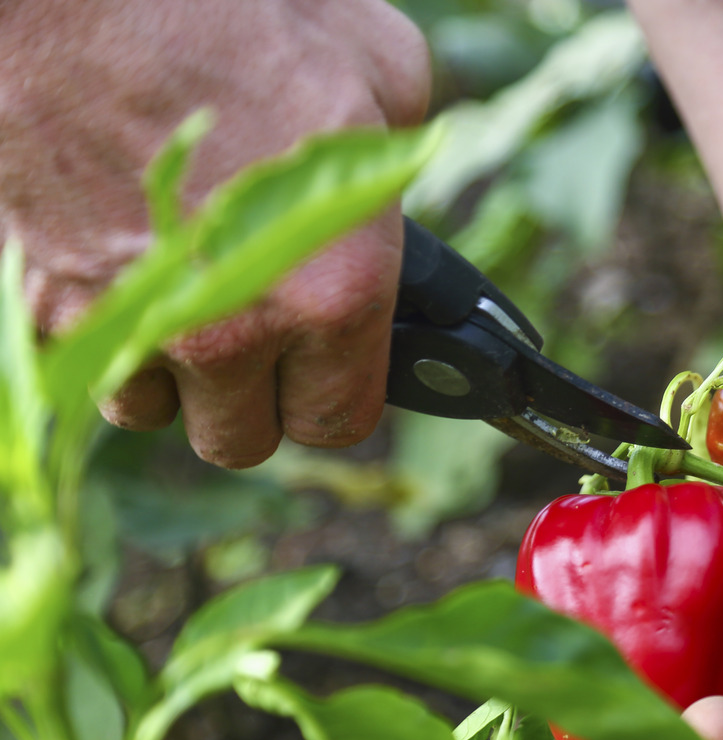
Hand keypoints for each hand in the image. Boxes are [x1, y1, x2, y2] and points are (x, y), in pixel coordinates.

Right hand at [0, 0, 430, 467]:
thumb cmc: (233, 17)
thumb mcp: (379, 71)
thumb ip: (399, 168)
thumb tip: (400, 204)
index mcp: (334, 290)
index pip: (341, 419)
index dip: (336, 392)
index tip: (329, 364)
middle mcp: (234, 330)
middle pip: (242, 436)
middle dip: (253, 393)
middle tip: (258, 326)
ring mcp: (132, 326)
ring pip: (154, 410)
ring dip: (171, 370)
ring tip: (186, 288)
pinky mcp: (46, 306)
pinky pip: (85, 363)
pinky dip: (104, 332)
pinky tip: (123, 266)